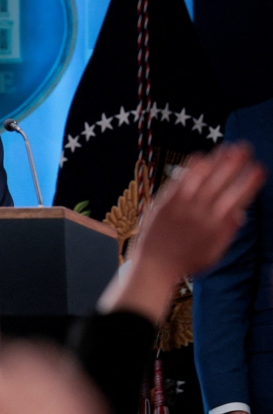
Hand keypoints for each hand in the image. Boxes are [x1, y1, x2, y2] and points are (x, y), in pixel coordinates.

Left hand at [137, 143, 264, 278]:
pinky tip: (200, 156)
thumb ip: (227, 232)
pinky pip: (180, 182)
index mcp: (217, 226)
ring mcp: (183, 207)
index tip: (259, 169)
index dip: (249, 182)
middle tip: (246, 147)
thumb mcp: (213, 253)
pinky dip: (191, 169)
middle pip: (221, 183)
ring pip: (203, 179)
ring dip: (216, 161)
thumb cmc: (185, 261)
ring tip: (228, 147)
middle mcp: (202, 214)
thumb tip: (240, 214)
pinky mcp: (165, 203)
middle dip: (235, 164)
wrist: (155, 266)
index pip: (238, 198)